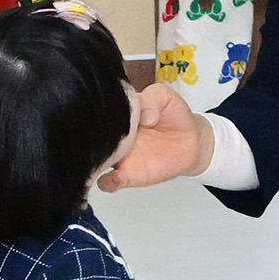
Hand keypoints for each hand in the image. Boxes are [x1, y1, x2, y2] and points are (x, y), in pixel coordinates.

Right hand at [97, 83, 219, 188]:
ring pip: (94, 162)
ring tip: (100, 157)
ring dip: (93, 161)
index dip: (95, 112)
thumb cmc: (173, 115)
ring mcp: (117, 157)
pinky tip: (116, 176)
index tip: (98, 112)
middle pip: (90, 138)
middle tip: (95, 136)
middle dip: (87, 138)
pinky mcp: (127, 175)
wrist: (191, 140)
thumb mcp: (165, 96)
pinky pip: (109, 182)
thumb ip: (153, 99)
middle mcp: (112, 136)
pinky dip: (108, 182)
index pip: (96, 113)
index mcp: (116, 113)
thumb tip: (144, 117)